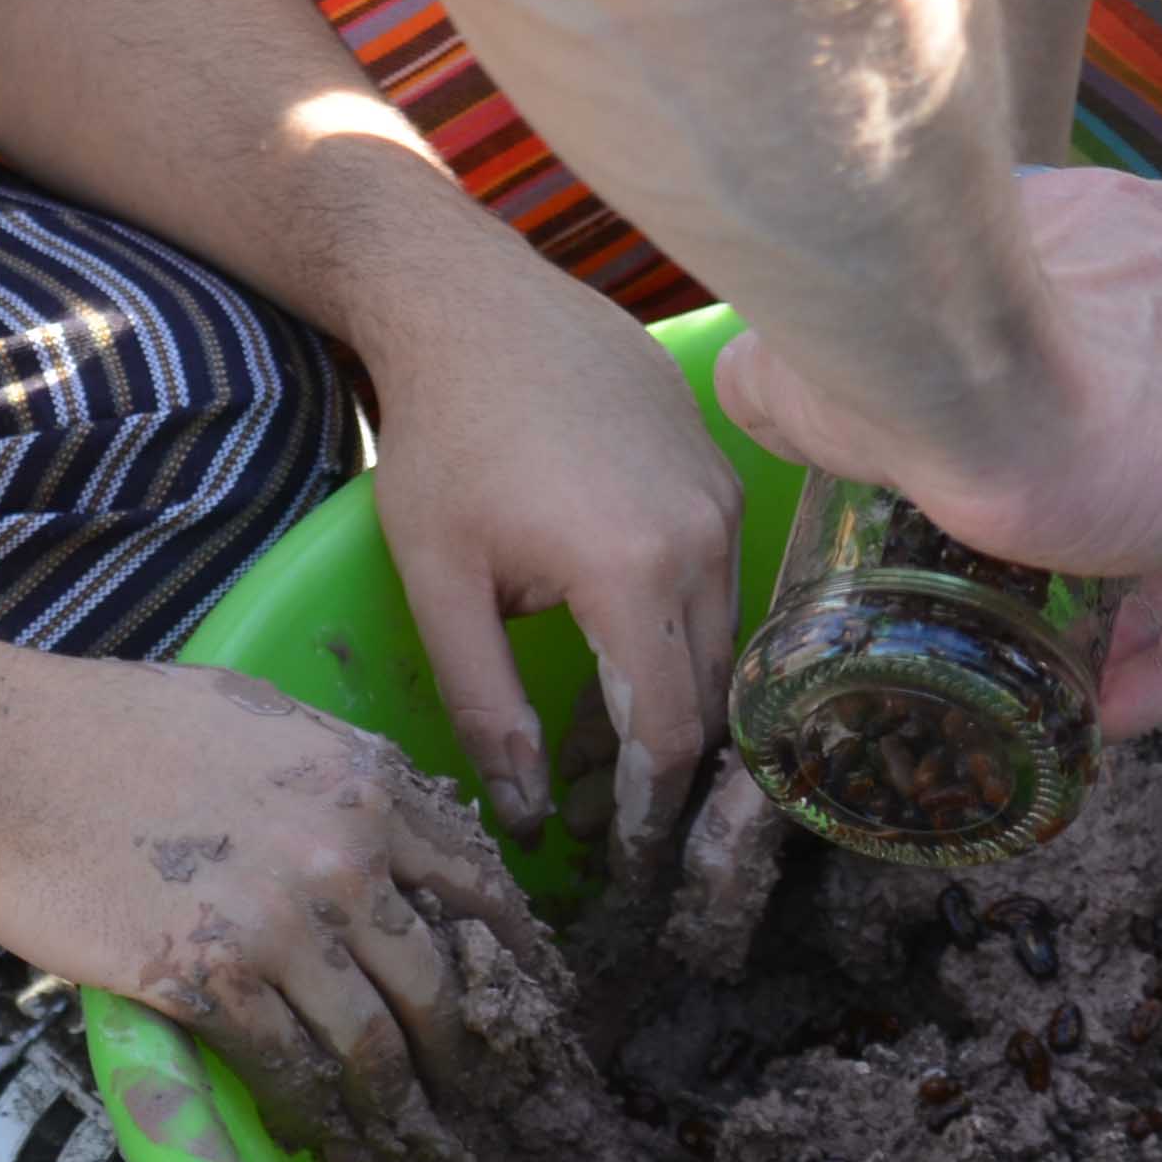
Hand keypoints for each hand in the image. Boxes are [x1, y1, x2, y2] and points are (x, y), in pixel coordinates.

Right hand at [0, 657, 546, 1161]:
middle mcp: (344, 855)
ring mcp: (281, 922)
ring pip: (376, 1039)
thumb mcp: (257, 714)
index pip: (476, 882)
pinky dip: (318, 1111)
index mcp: (364, 784)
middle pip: (440, 979)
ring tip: (418, 1142)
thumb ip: (333, 770)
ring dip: (402, 1103)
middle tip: (483, 1093)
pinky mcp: (212, 979)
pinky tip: (331, 1137)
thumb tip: (385, 812)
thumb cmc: (111, 725)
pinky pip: (290, 1065)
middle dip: (468, 1049)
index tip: (523, 996)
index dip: (507, 952)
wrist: (4, 761)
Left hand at [369, 259, 744, 871]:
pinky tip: (625, 654)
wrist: (473, 301)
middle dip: (665, 771)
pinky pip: (721, 583)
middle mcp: (702, 536)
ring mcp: (721, 499)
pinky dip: (682, 636)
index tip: (628, 860)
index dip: (652, 809)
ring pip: (721, 643)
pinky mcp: (719, 472)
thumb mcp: (440, 584)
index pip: (669, 728)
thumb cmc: (443, 439)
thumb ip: (487, 705)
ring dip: (675, 702)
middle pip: (709, 696)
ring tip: (609, 748)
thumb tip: (529, 812)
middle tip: (611, 822)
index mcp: (633, 570)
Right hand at [714, 166, 1161, 737]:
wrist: (932, 348)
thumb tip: (753, 387)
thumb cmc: (873, 328)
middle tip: (1089, 571)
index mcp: (1127, 223)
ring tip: (1098, 654)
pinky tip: (1115, 709)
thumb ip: (814, 358)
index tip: (1086, 460)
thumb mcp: (824, 337)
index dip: (1143, 374)